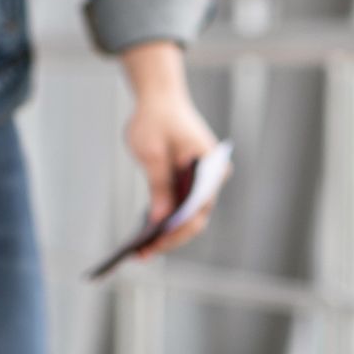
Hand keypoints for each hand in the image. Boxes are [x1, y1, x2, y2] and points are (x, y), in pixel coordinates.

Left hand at [119, 41, 219, 256]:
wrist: (160, 98)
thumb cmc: (155, 120)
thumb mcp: (151, 153)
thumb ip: (158, 186)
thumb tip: (159, 220)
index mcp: (210, 167)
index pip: (197, 211)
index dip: (175, 233)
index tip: (154, 246)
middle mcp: (214, 176)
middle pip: (194, 217)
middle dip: (169, 237)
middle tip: (141, 255)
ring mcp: (205, 180)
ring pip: (189, 214)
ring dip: (168, 231)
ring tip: (139, 250)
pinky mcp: (193, 181)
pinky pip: (183, 205)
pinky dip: (167, 218)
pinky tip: (144, 233)